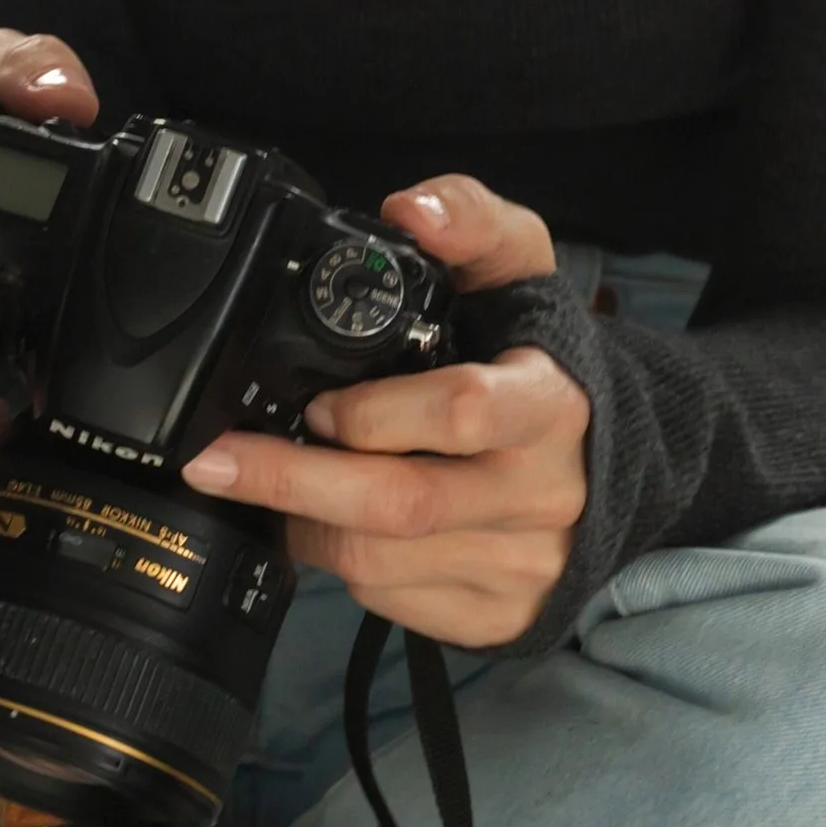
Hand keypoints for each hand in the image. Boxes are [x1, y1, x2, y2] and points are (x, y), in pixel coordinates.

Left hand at [179, 175, 588, 645]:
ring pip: (382, 564)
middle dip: (291, 481)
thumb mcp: (520, 267)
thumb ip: (470, 219)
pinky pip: (392, 605)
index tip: (312, 402)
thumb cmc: (538, 355)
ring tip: (270, 484)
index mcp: (550, 403)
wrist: (609, 460)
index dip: (371, 412)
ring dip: (306, 523)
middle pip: (402, 503)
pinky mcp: (500, 618)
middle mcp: (544, 493)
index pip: (461, 411)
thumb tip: (409, 207)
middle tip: (216, 459)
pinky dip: (342, 566)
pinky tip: (330, 524)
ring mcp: (523, 566)